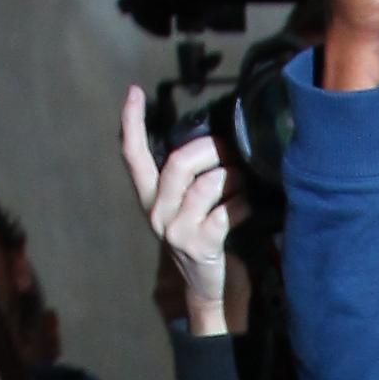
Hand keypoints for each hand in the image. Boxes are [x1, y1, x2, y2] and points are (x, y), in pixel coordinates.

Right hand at [119, 91, 241, 334]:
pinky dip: (242, 204)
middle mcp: (157, 213)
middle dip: (209, 151)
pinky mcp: (201, 246)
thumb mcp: (185, 206)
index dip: (131, 122)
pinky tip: (247, 204)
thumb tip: (210, 139)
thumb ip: (186, 178)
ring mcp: (177, 231)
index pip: (132, 155)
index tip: (134, 92)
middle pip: (179, 164)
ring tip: (241, 180)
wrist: (208, 288)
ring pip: (206, 186)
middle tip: (229, 151)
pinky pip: (225, 212)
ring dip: (231, 177)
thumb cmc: (202, 237)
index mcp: (149, 198)